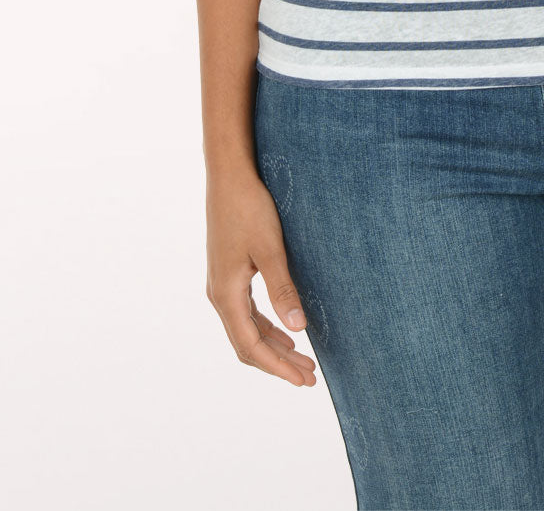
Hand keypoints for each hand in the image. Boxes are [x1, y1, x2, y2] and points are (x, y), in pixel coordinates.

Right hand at [205, 166, 317, 386]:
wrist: (229, 177)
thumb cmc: (249, 208)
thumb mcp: (270, 249)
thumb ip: (283, 289)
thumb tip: (299, 330)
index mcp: (226, 295)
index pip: (251, 346)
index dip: (277, 367)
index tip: (303, 380)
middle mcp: (219, 295)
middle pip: (248, 343)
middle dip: (278, 363)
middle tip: (310, 376)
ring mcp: (222, 285)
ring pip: (247, 329)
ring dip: (274, 346)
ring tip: (303, 359)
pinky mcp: (229, 273)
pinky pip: (247, 313)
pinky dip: (267, 327)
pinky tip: (286, 329)